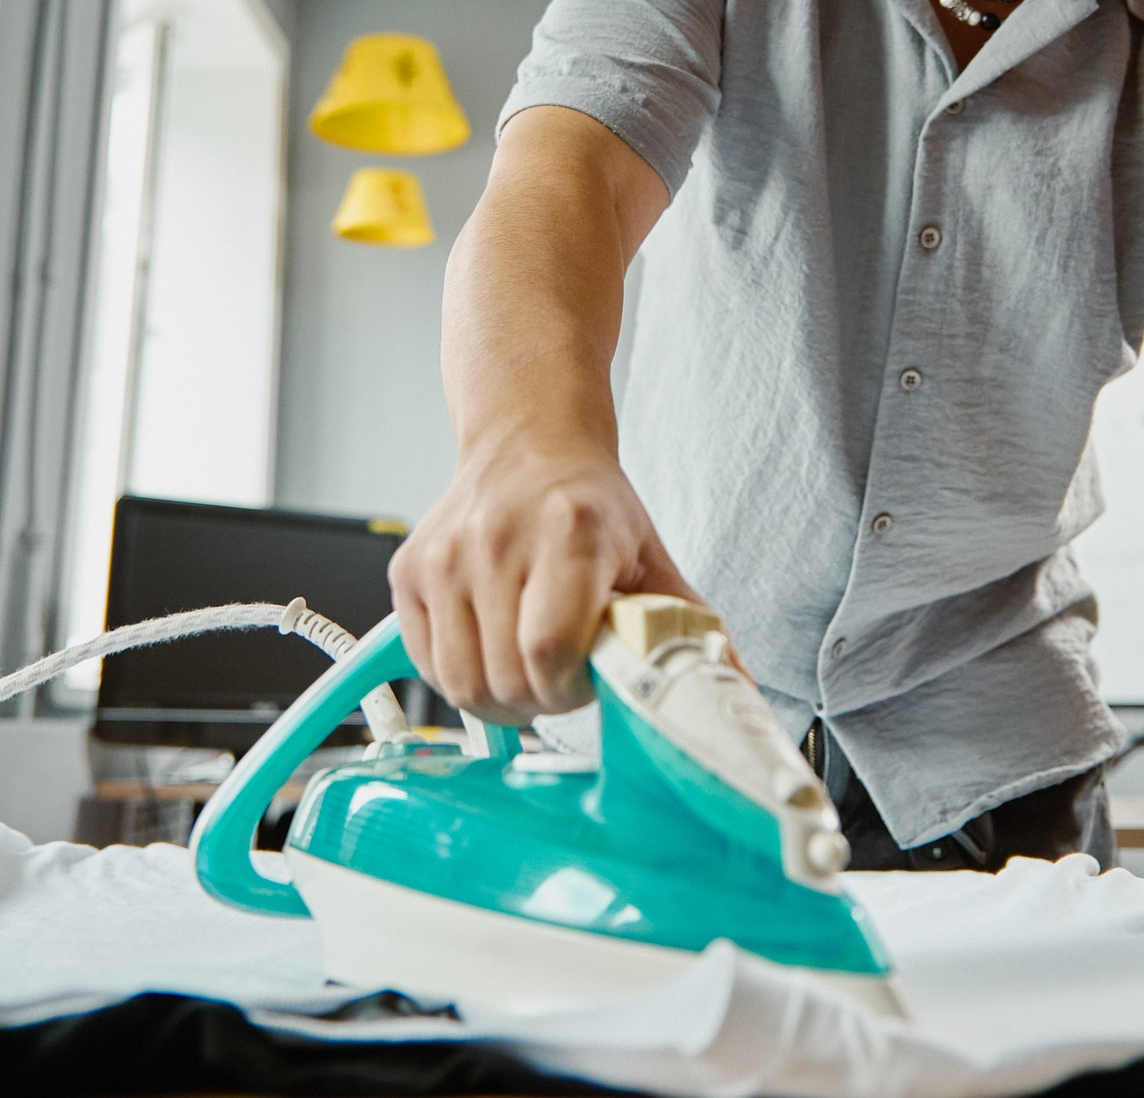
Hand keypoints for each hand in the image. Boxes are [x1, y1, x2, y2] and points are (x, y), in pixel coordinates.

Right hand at [389, 430, 698, 724]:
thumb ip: (689, 626)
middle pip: (505, 677)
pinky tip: (491, 652)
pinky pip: (427, 663)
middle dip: (540, 701)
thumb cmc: (592, 505)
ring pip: (460, 682)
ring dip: (498, 698)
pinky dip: (459, 676)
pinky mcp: (409, 569)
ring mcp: (445, 555)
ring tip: (526, 670)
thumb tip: (733, 691)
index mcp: (570, 533)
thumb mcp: (651, 555)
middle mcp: (498, 539)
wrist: (527, 441)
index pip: (549, 650)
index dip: (568, 690)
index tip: (586, 684)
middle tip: (561, 679)